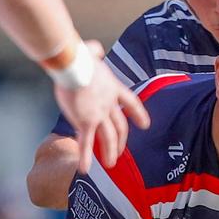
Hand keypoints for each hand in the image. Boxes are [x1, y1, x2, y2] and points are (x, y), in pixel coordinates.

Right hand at [55, 41, 149, 173]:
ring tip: (111, 164)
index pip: (131, 102)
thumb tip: (95, 49)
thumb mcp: (90, 51)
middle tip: (119, 153)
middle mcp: (109, 104)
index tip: (145, 125)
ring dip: (110, 152)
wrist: (73, 64)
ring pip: (108, 138)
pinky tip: (84, 169)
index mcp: (112, 87)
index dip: (138, 114)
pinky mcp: (86, 122)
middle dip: (120, 141)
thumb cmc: (78, 56)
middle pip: (120, 126)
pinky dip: (85, 157)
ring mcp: (99, 115)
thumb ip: (94, 51)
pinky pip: (86, 143)